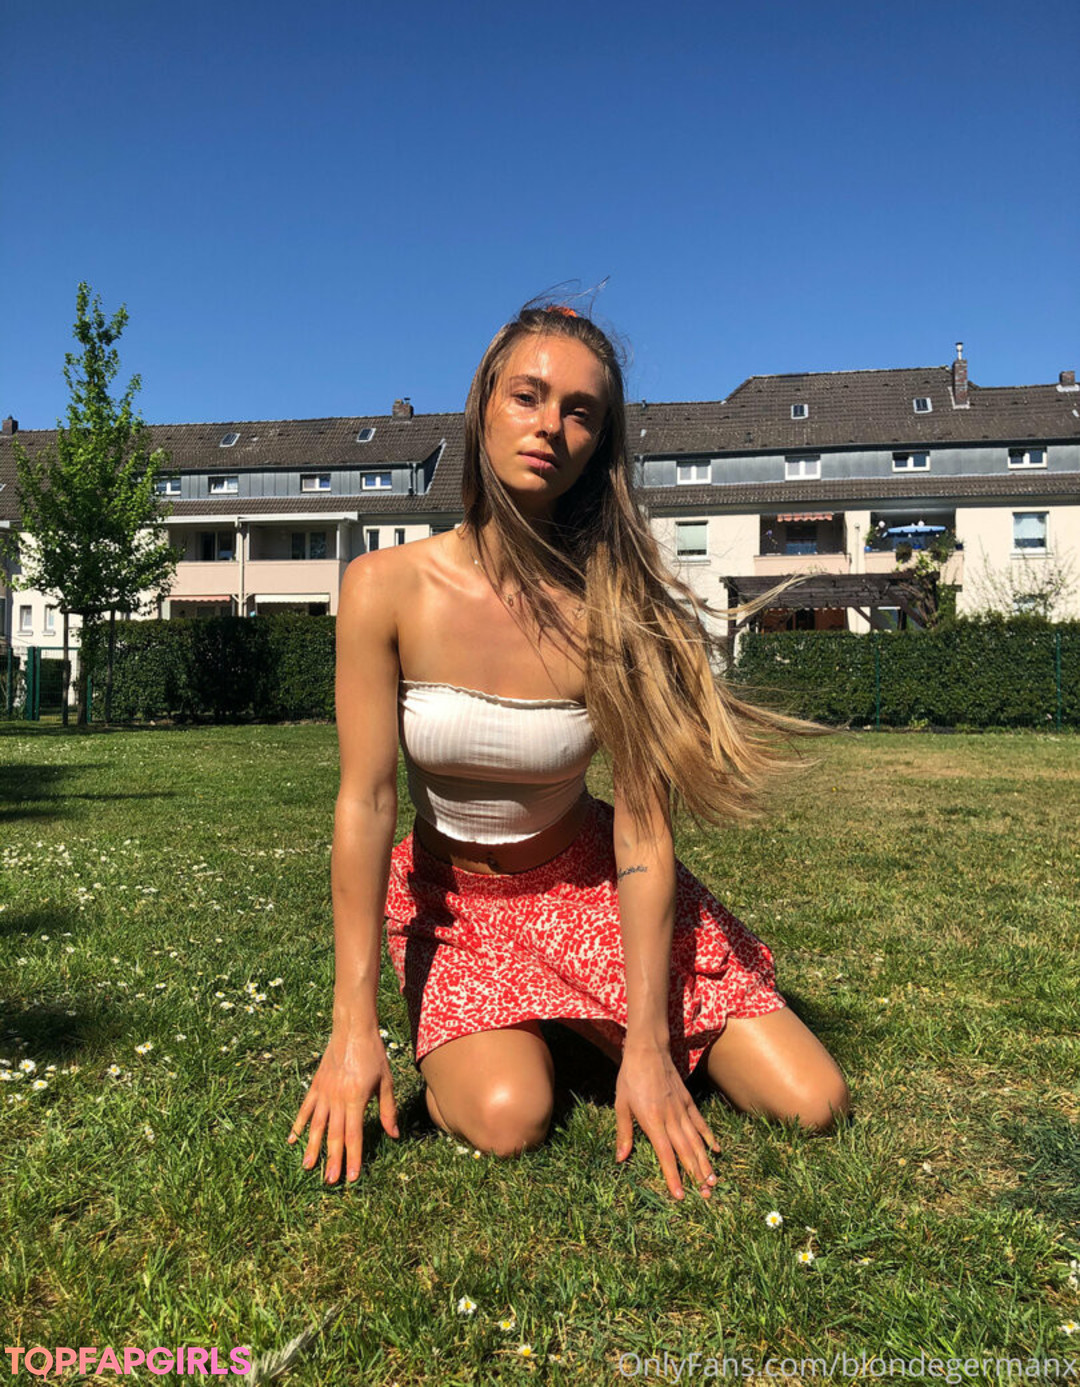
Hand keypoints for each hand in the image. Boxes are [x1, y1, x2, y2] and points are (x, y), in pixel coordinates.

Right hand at [287, 1024, 398, 1183]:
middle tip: (330, 1182)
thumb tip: (394, 1135)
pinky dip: (298, 1125)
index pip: (354, 1135)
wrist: (353, 1028)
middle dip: (332, 1160)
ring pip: (316, 1125)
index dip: (353, 1157)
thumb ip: (388, 1110)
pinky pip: (305, 1109)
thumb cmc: (373, 1054)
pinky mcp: (315, 1085)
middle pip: (334, 1135)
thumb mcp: (386, 1081)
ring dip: (312, 1147)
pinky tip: (292, 1140)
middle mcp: (337, 1098)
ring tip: (308, 1167)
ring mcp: (324, 1092)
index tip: (351, 1177)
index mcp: (356, 1098)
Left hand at [614, 1041, 719, 1200]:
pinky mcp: (688, 1101)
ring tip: (714, 1181)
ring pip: (696, 1140)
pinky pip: (700, 1122)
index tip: (681, 1195)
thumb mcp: (621, 1105)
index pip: (665, 1155)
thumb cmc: (630, 1078)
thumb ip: (623, 1133)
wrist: (647, 1049)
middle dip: (696, 1175)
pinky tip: (716, 1150)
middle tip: (706, 1196)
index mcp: (652, 1121)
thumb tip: (620, 1159)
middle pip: (686, 1152)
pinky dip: (709, 1137)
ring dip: (705, 1162)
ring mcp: (682, 1109)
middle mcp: (670, 1118)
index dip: (673, 1176)